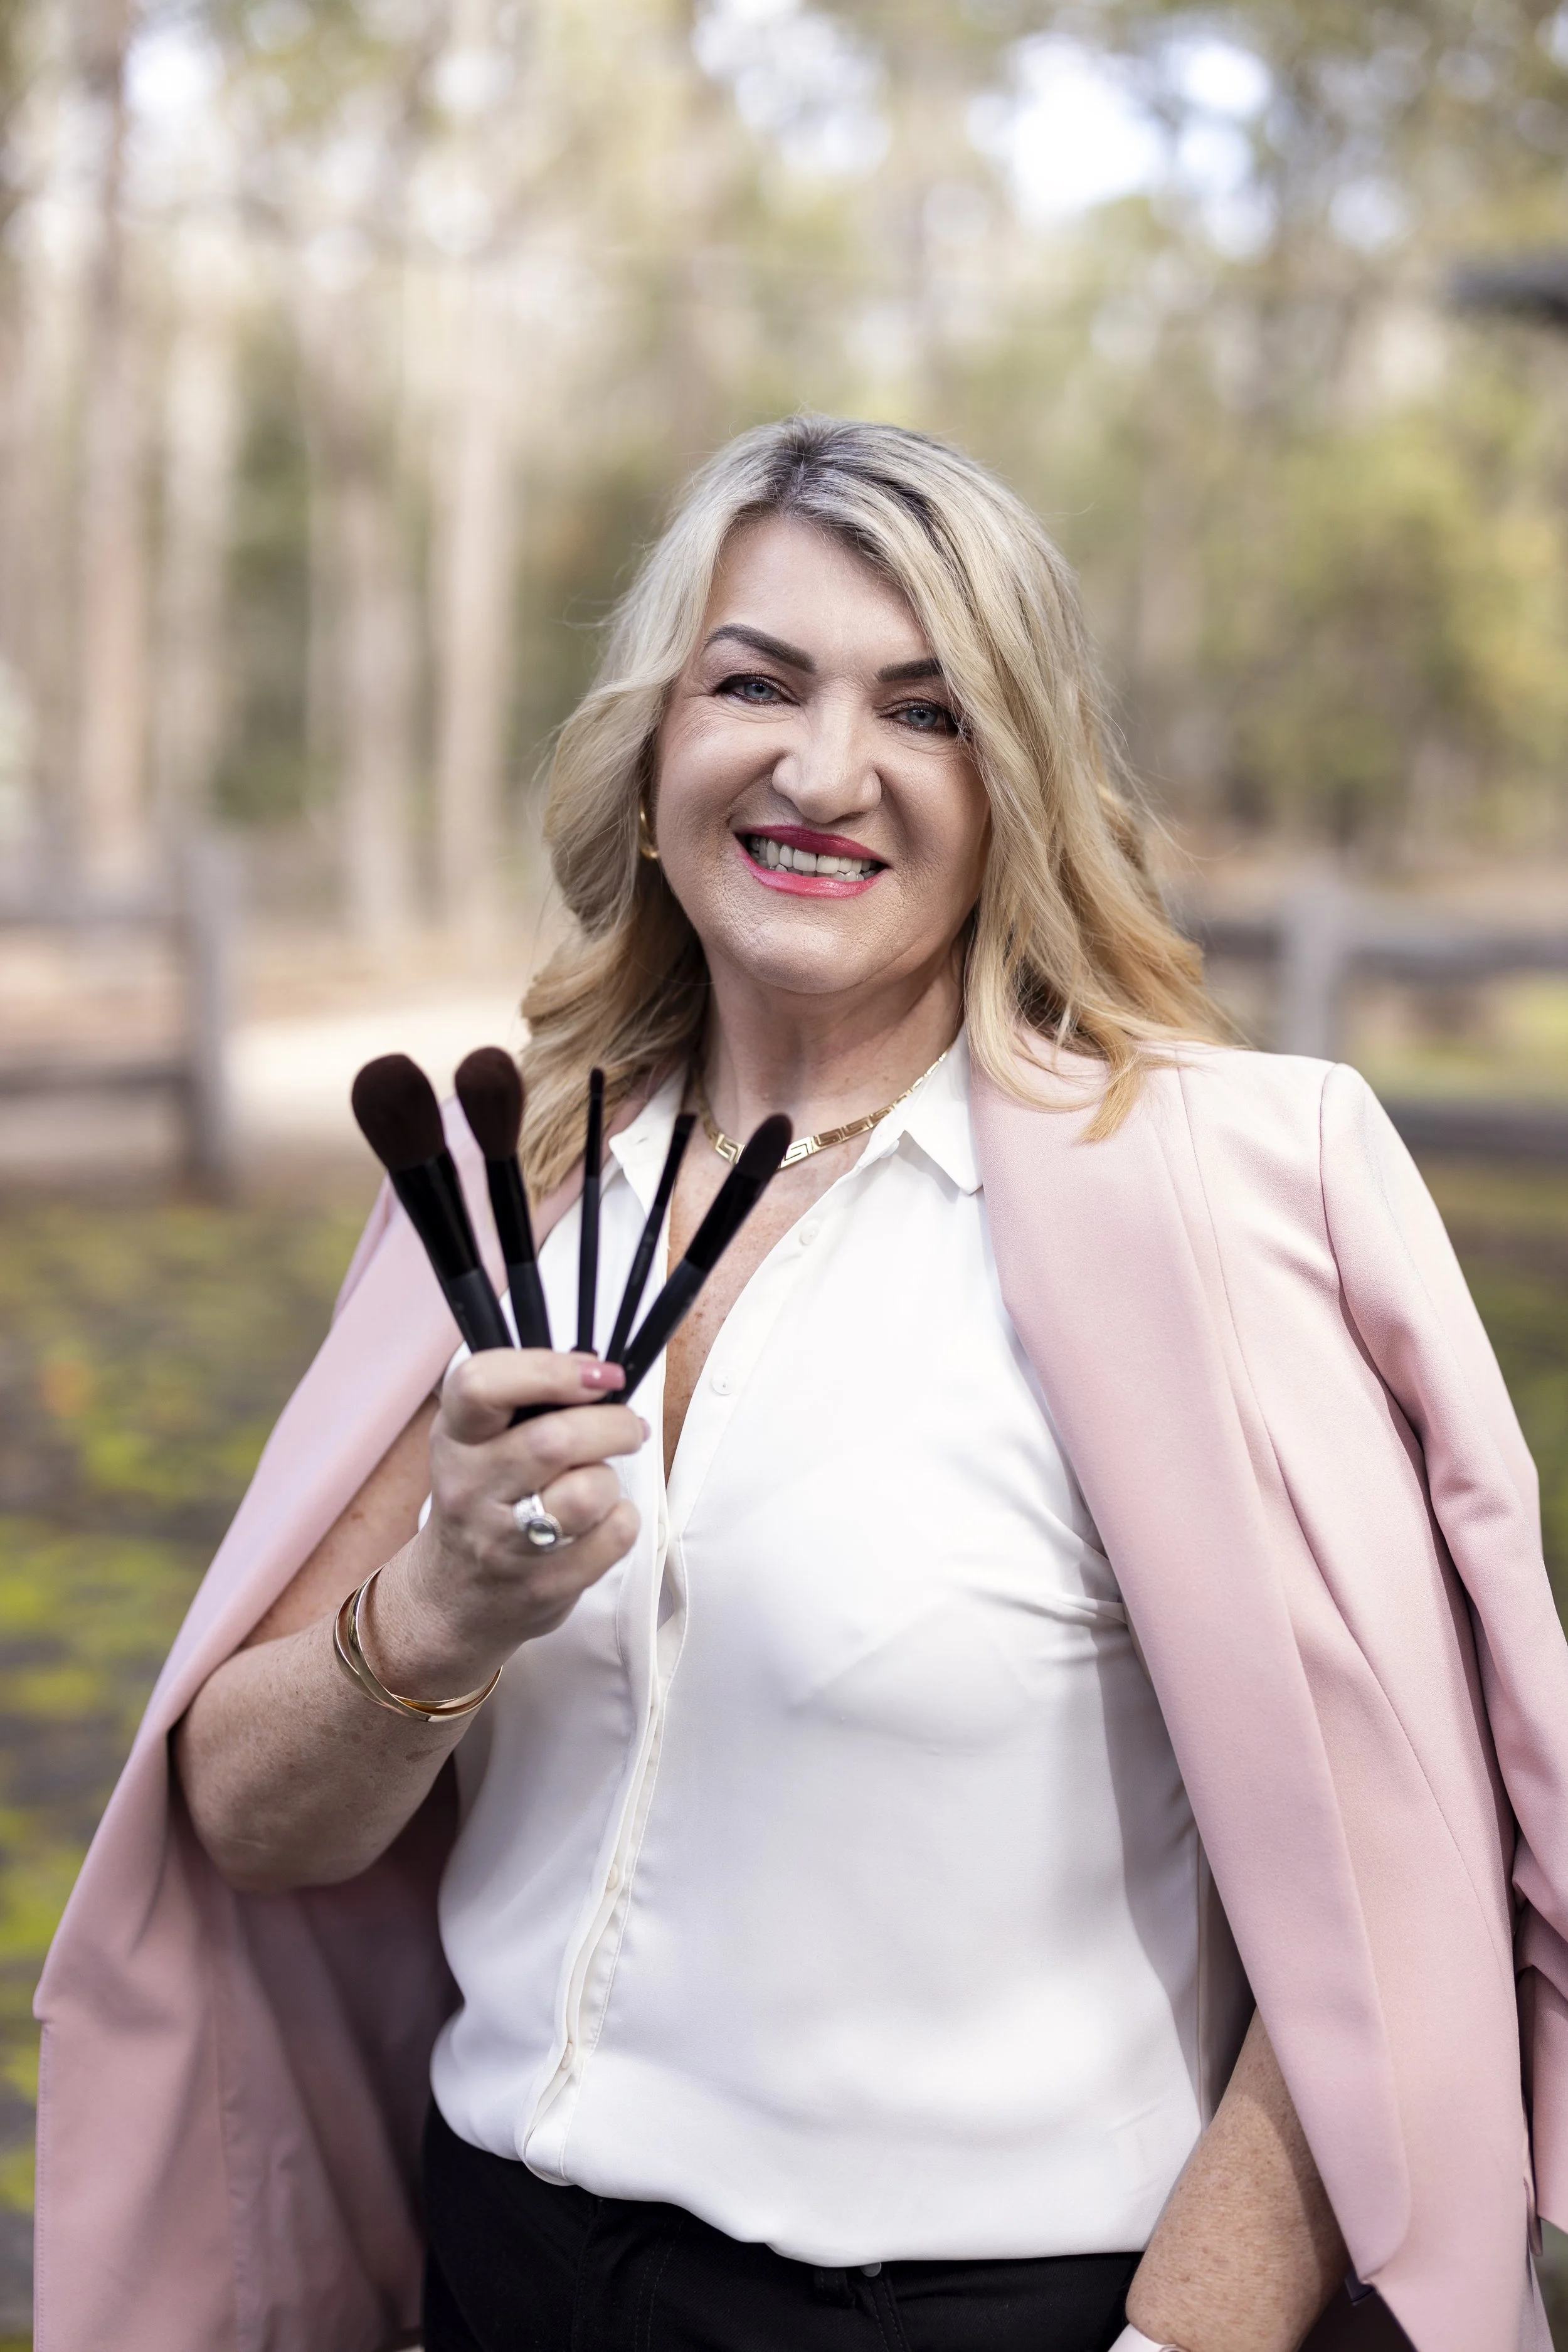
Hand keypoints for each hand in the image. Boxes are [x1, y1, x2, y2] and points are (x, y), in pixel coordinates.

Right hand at [367, 1350, 645, 1699]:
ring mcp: (504, 1543)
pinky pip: (614, 1536)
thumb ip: (526, 1400)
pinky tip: (602, 1521)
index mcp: (455, 1438)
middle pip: (556, 1440)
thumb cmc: (482, 1500)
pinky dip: (623, 1519)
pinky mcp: (543, 1586)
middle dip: (614, 1425)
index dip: (549, 1369)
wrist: (453, 1598)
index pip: (481, 1385)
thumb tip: (600, 1370)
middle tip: (628, 1428)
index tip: (598, 1373)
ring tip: (601, 1482)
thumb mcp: (476, 1441)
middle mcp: (470, 1488)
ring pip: (590, 1491)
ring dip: (612, 1478)